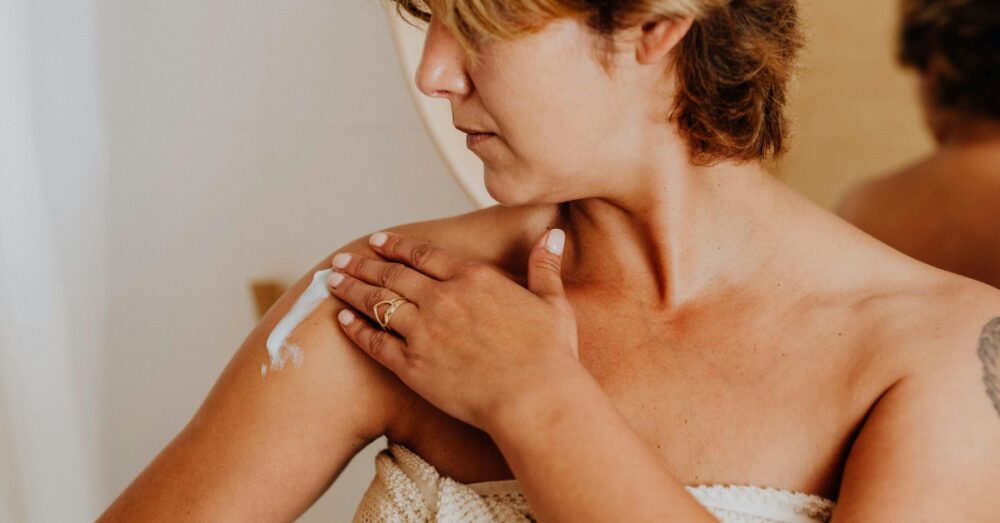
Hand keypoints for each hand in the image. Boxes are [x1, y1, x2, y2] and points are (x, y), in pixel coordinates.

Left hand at [326, 229, 580, 429]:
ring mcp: (423, 331)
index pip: (424, 255)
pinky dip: (357, 329)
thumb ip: (544, 267)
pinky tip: (342, 321)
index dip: (397, 246)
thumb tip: (553, 236)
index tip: (377, 240)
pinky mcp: (412, 365)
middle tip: (342, 258)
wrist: (534, 398)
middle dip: (363, 264)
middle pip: (392, 275)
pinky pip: (376, 342)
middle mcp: (442, 298)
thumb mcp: (553, 303)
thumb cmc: (549, 355)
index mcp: (473, 278)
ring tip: (332, 281)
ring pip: (378, 303)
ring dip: (352, 289)